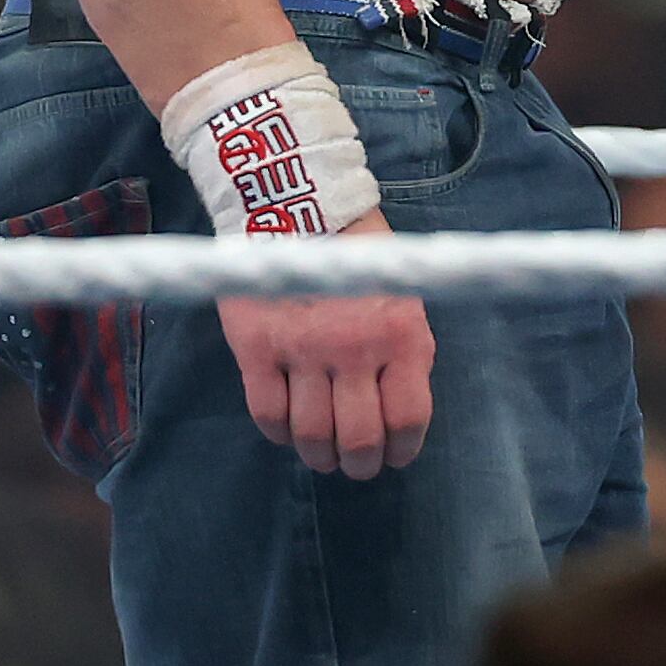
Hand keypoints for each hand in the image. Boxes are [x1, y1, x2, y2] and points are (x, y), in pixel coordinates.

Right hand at [218, 206, 435, 479]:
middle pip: (359, 439)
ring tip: (322, 452)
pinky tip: (288, 427)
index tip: (395, 455)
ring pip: (312, 435)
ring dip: (319, 454)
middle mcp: (354, 346)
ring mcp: (302, 349)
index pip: (408, 418)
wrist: (297, 202)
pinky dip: (279, 432)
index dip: (402, 448)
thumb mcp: (403, 293)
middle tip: (356, 464)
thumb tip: (401, 413)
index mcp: (401, 332)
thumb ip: (405, 349)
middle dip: (360, 464)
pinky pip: (268, 415)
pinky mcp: (257, 347)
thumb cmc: (360, 252)